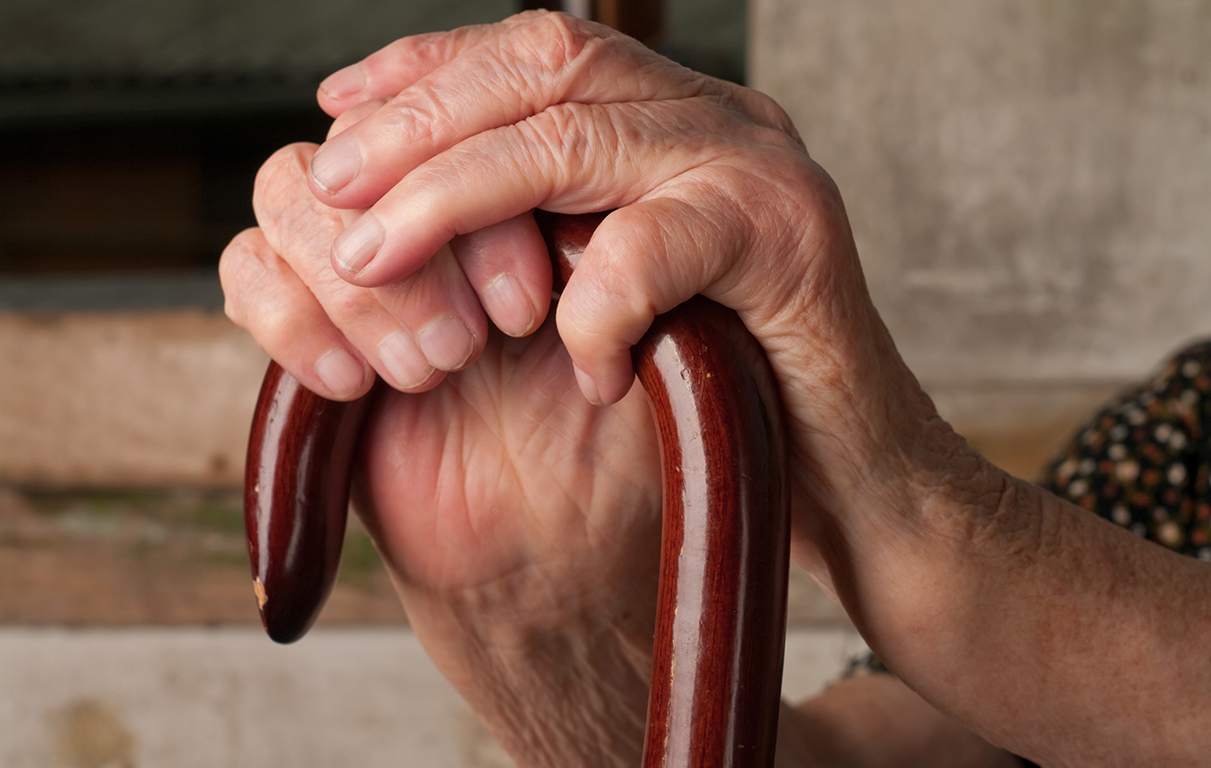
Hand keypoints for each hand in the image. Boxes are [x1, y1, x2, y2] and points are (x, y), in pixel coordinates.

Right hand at [221, 141, 662, 764]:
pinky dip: (286, 314)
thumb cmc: (613, 447)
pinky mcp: (304, 322)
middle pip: (372, 138)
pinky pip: (245, 270)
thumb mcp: (645, 349)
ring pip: (290, 186)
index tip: (532, 305)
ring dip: (355, 278)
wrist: (557, 553)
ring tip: (431, 367)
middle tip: (478, 342)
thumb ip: (617, 264)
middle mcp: (440, 209)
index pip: (473, 113)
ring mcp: (368, 259)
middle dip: (420, 237)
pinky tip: (353, 382)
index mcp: (529, 188)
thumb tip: (570, 208)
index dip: (482, 191)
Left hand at [301, 11, 991, 624]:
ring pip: (580, 133)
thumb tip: (413, 200)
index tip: (336, 107)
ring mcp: (761, 166)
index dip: (430, 66)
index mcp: (678, 120)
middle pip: (548, 64)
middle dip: (419, 121)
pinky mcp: (791, 236)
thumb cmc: (726, 398)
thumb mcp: (618, 297)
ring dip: (457, 194)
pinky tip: (576, 366)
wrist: (857, 478)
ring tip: (378, 258)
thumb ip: (551, 232)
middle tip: (332, 183)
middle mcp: (721, 118)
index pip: (541, 47)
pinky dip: (591, 306)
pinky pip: (654, 243)